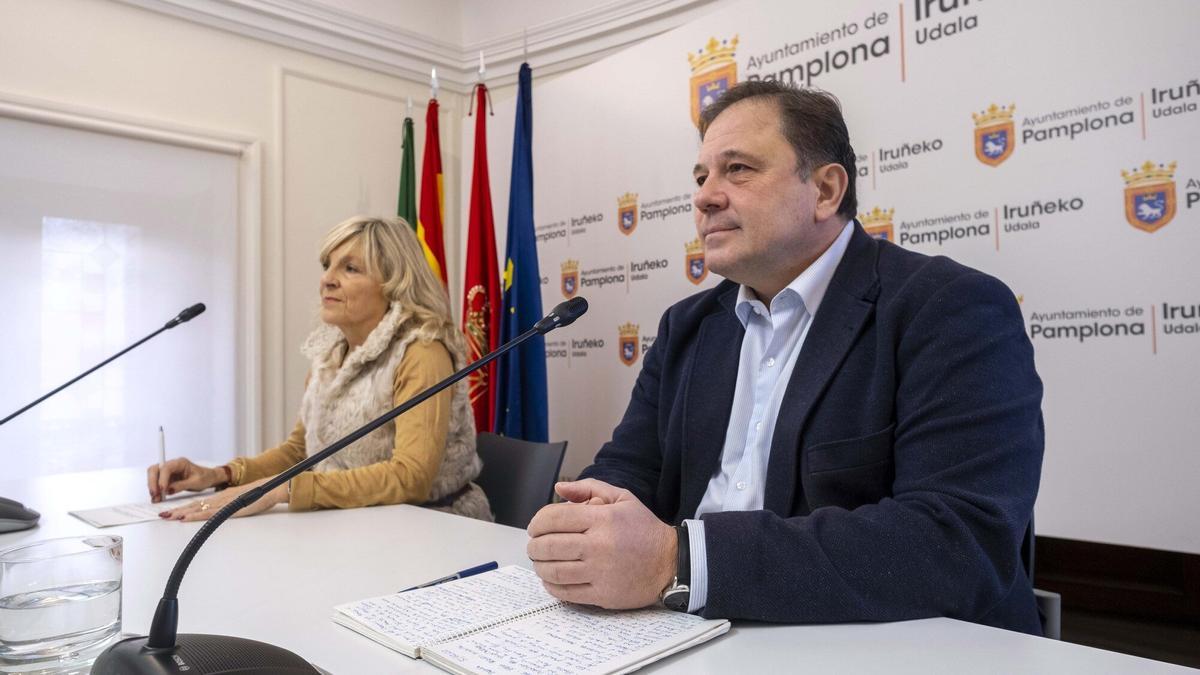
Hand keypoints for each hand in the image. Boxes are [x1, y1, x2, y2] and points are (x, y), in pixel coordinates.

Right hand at [147, 457, 223, 502]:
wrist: (208, 478)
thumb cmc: (204, 477)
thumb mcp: (196, 482)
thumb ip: (182, 485)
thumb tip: (169, 490)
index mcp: (180, 463)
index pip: (166, 468)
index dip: (162, 478)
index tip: (162, 489)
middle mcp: (172, 465)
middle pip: (155, 469)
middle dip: (152, 482)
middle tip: (154, 494)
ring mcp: (168, 472)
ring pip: (154, 476)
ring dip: (153, 487)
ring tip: (156, 499)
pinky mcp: (167, 479)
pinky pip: (157, 483)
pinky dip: (156, 490)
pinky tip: (157, 498)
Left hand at [158, 478, 287, 521]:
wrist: (271, 488)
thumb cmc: (260, 495)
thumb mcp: (242, 501)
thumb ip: (232, 506)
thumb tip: (224, 512)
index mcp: (222, 497)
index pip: (198, 503)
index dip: (184, 508)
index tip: (172, 513)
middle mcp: (219, 499)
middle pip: (194, 505)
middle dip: (177, 510)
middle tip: (162, 515)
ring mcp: (223, 503)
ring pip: (198, 508)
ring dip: (182, 513)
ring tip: (168, 517)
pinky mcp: (229, 508)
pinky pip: (209, 513)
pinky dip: (196, 516)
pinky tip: (186, 518)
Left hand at [527, 479, 675, 608]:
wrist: (671, 562)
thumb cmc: (644, 529)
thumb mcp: (622, 498)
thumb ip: (589, 488)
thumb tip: (559, 489)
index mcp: (603, 519)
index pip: (554, 518)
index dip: (537, 522)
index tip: (534, 527)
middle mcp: (600, 545)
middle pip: (549, 546)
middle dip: (534, 546)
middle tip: (533, 546)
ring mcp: (600, 572)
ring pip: (554, 571)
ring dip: (539, 566)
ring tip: (540, 562)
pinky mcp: (603, 594)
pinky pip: (566, 592)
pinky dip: (551, 585)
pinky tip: (550, 579)